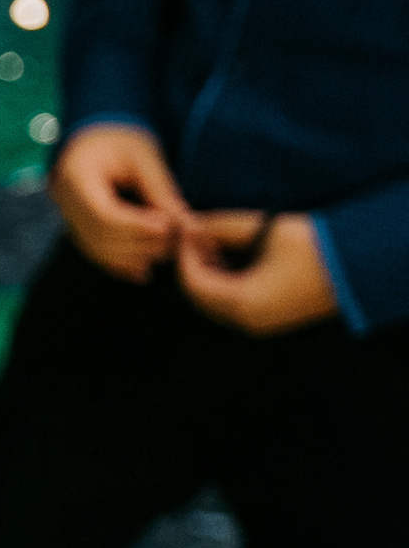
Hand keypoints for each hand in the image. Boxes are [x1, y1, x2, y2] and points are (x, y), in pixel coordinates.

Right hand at [49, 122, 188, 282]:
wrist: (94, 142)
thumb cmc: (122, 143)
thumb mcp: (145, 160)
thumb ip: (162, 193)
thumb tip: (189, 228)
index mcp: (77, 175)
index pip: (103, 213)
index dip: (136, 226)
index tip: (167, 228)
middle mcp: (64, 200)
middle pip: (99, 235)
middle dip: (137, 244)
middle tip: (173, 242)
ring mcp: (67, 217)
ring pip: (95, 249)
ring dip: (131, 257)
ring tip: (164, 253)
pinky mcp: (76, 229)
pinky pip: (94, 252)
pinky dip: (119, 264)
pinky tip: (143, 271)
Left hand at [177, 210, 339, 336]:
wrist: (362, 267)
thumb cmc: (318, 246)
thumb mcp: (267, 230)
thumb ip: (224, 226)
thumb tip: (192, 223)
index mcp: (245, 304)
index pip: (194, 283)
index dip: (185, 254)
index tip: (185, 229)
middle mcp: (249, 321)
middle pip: (200, 296)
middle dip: (193, 264)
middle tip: (195, 235)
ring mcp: (260, 323)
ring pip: (214, 301)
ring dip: (207, 272)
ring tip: (211, 241)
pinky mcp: (270, 318)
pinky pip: (233, 303)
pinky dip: (223, 281)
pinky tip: (228, 255)